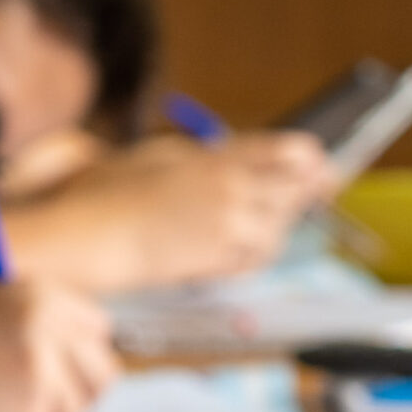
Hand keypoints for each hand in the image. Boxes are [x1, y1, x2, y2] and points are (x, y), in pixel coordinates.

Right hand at [0, 279, 119, 411]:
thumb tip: (95, 358)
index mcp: (40, 295)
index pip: (97, 329)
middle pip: (103, 369)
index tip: (58, 363)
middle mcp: (47, 327)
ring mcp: (41, 369)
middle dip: (80, 385)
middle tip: (45, 394)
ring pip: (83, 404)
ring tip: (10, 400)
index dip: (77, 350)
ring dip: (56, 409)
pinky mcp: (31, 409)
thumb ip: (48, 325)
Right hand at [58, 131, 337, 288]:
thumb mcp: (160, 155)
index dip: (310, 159)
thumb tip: (235, 160)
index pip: (290, 152)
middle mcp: (231, 189)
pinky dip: (254, 253)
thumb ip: (203, 157)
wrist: (92, 236)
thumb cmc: (111, 193)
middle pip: (295, 191)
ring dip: (276, 227)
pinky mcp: (218, 259)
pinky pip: (255, 257)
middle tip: (318, 191)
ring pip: (279, 229)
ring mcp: (227, 227)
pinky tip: (238, 248)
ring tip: (261, 223)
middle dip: (306, 193)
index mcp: (217, 157)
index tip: (318, 164)